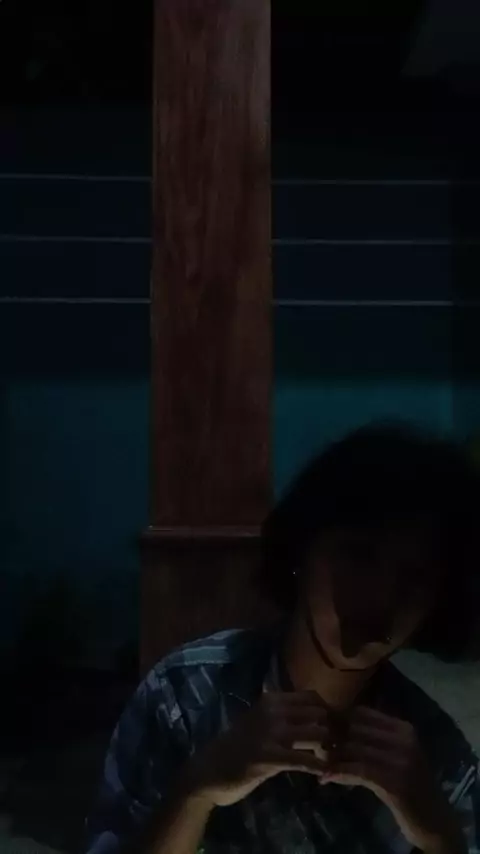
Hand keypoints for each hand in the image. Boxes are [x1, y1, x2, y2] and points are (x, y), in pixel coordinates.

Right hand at [181, 691, 329, 807]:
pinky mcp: (269, 757)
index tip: (335, 728)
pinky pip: (304, 759)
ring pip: (317, 734)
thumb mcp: (259, 721)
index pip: (312, 697)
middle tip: (338, 748)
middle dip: (334, 730)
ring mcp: (270, 733)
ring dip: (330, 749)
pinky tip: (324, 775)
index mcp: (271, 700)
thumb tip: (314, 715)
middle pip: (319, 714)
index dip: (328, 712)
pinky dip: (318, 767)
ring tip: (333, 761)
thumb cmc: (236, 746)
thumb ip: (282, 715)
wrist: (208, 770)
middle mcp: (273, 711)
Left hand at [320, 706, 465, 852]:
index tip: (322, 730)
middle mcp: (404, 739)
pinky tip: (325, 778)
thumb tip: (333, 732)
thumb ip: (370, 743)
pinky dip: (340, 773)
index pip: (362, 713)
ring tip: (318, 762)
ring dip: (333, 756)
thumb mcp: (392, 758)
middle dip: (333, 737)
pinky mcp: (395, 782)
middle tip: (315, 748)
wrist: (433, 819)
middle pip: (356, 729)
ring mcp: (401, 760)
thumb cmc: (409, 787)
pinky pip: (359, 770)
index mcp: (403, 728)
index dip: (340, 720)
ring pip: (355, 748)